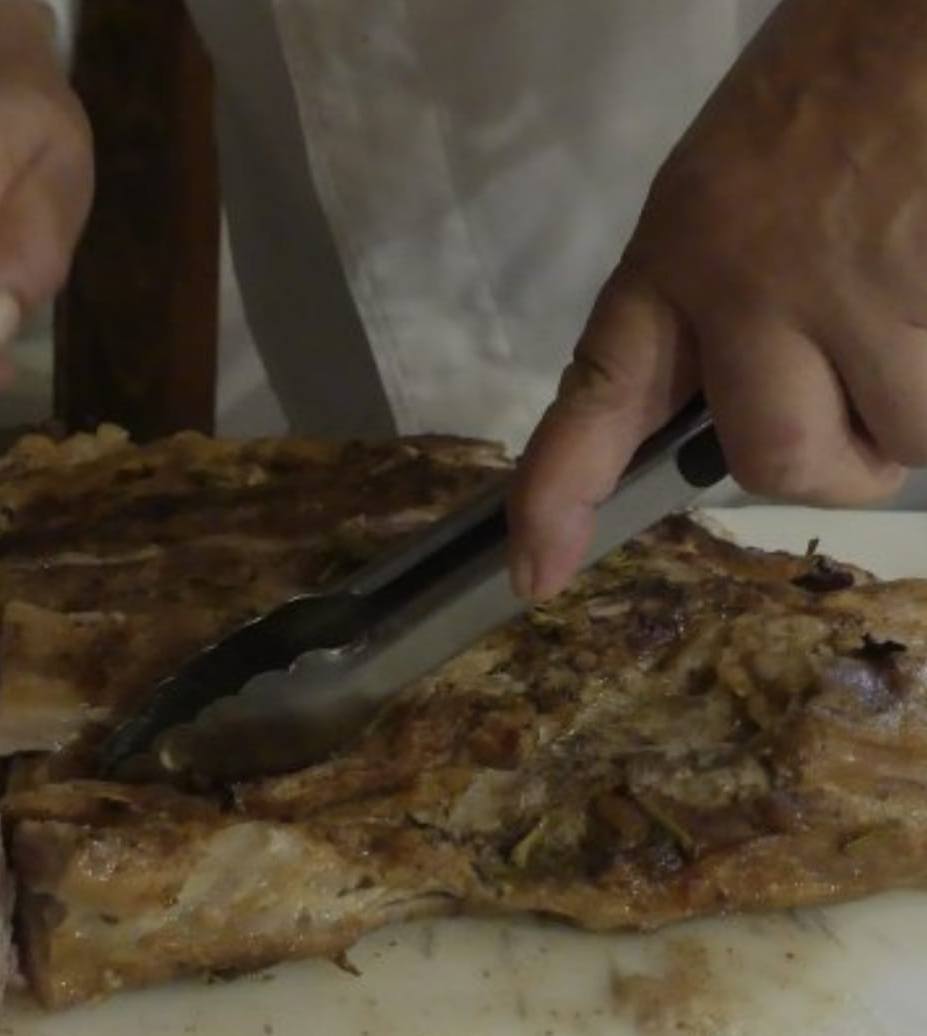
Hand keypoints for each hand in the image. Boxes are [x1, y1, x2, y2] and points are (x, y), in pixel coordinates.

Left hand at [510, 0, 924, 599]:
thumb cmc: (846, 69)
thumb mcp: (737, 182)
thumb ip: (719, 301)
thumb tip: (738, 412)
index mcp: (683, 248)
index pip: (599, 393)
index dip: (561, 494)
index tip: (538, 574)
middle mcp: (754, 285)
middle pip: (780, 460)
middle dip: (835, 460)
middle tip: (863, 404)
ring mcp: (861, 295)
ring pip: (904, 439)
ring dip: (923, 399)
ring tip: (925, 299)